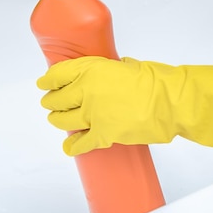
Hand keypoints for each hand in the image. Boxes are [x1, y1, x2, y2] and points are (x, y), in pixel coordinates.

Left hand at [37, 56, 212, 155]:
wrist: (170, 101)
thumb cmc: (155, 80)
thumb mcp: (125, 65)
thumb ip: (109, 70)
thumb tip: (109, 73)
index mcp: (90, 69)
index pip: (58, 74)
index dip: (48, 80)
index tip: (43, 83)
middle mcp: (86, 91)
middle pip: (58, 98)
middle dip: (51, 101)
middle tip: (49, 103)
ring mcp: (93, 114)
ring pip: (64, 120)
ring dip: (57, 120)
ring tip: (56, 119)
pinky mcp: (103, 134)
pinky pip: (82, 143)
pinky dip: (73, 147)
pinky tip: (68, 147)